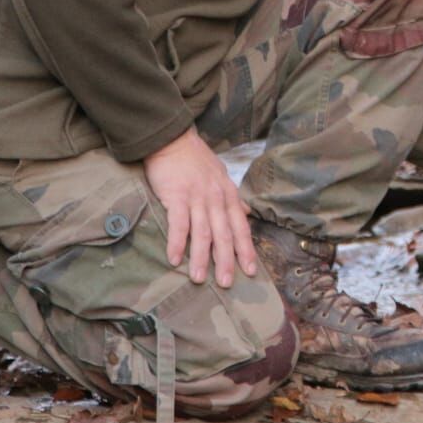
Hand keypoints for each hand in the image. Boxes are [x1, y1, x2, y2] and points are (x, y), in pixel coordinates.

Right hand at [143, 127, 256, 287]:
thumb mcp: (221, 175)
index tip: (250, 271)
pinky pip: (178, 223)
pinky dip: (177, 242)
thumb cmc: (195, 159)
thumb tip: (247, 211)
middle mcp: (216, 198)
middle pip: (224, 234)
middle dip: (226, 261)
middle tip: (227, 283)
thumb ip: (233, 197)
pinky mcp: (176, 196)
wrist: (172, 139)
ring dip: (201, 258)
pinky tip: (175, 259)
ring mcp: (197, 197)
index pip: (241, 227)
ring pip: (203, 233)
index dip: (246, 250)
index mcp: (228, 195)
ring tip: (199, 279)